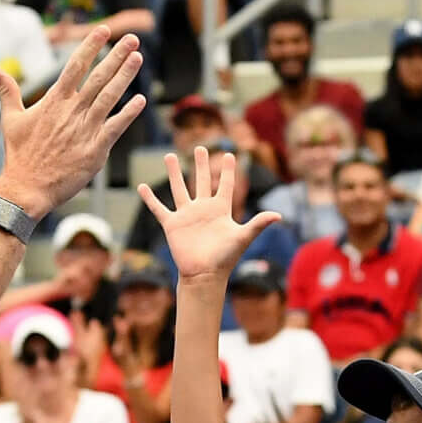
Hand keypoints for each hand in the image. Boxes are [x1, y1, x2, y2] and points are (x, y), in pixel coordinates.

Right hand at [0, 30, 145, 214]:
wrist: (26, 188)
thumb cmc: (19, 154)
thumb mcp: (10, 119)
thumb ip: (7, 91)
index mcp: (53, 101)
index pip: (75, 66)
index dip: (91, 46)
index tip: (104, 30)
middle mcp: (71, 112)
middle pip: (98, 77)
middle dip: (116, 56)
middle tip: (132, 38)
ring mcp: (85, 130)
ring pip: (109, 97)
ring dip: (125, 76)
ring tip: (138, 58)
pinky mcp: (95, 150)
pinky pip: (116, 127)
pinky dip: (129, 113)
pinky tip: (141, 99)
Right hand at [135, 146, 282, 283]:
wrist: (204, 274)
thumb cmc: (225, 257)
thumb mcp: (243, 237)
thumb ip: (258, 224)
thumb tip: (279, 215)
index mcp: (220, 209)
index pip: (226, 185)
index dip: (228, 171)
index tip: (229, 155)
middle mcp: (203, 209)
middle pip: (202, 181)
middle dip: (201, 165)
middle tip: (200, 148)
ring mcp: (186, 215)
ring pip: (179, 188)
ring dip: (174, 173)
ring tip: (169, 156)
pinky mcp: (172, 225)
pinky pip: (159, 209)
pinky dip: (150, 199)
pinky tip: (141, 187)